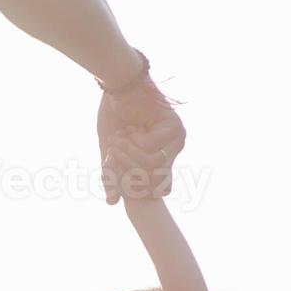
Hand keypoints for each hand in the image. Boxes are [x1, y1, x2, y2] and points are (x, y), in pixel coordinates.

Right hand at [98, 80, 185, 203]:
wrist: (118, 85)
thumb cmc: (115, 116)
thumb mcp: (112, 152)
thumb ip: (113, 176)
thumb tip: (112, 204)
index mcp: (165, 157)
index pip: (158, 189)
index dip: (133, 186)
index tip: (115, 165)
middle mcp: (176, 149)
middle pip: (153, 179)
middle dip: (127, 168)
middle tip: (113, 150)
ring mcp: (178, 138)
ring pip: (153, 164)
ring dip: (129, 153)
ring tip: (120, 138)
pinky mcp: (174, 126)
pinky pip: (150, 148)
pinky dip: (134, 140)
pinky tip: (131, 126)